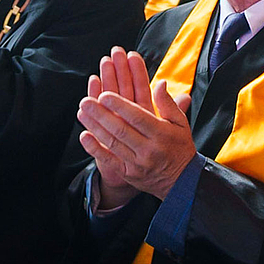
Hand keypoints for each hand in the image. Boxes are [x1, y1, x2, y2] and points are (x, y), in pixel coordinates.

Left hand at [76, 47, 195, 208]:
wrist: (181, 181)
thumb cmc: (179, 146)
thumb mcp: (181, 123)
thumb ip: (169, 103)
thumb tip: (160, 82)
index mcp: (162, 133)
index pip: (138, 117)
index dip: (120, 106)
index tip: (104, 94)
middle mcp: (149, 149)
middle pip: (121, 129)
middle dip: (101, 115)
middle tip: (86, 102)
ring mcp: (137, 162)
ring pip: (112, 143)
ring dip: (95, 127)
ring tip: (82, 113)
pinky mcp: (128, 173)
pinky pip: (109, 160)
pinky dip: (95, 149)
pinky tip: (84, 136)